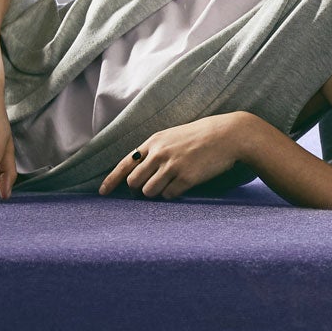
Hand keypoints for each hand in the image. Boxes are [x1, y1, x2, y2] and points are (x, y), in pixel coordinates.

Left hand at [99, 112, 258, 199]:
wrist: (228, 135)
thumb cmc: (202, 136)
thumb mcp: (174, 137)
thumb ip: (156, 151)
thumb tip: (141, 174)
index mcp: (153, 142)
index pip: (125, 164)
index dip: (111, 181)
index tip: (103, 193)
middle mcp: (159, 153)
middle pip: (133, 182)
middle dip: (139, 190)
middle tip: (151, 188)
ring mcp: (172, 165)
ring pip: (149, 192)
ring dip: (157, 193)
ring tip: (171, 184)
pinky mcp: (186, 177)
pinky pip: (169, 195)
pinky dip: (173, 194)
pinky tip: (184, 184)